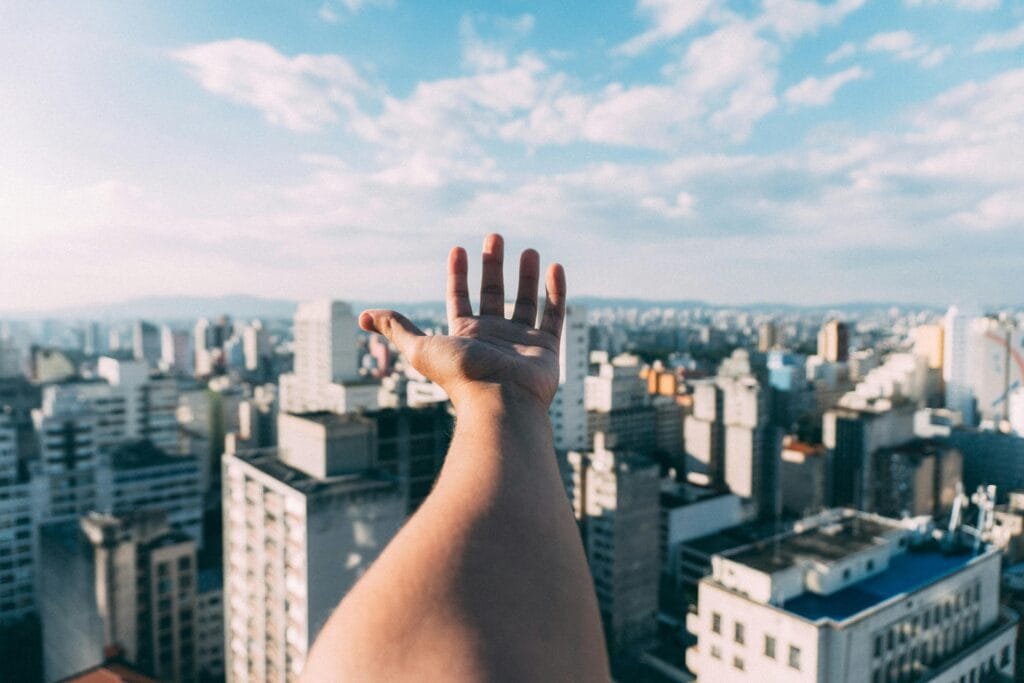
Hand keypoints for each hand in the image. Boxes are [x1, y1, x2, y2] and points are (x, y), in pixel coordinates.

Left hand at [359, 234, 565, 408]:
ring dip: (526, 276)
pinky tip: (556, 268)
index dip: (457, 274)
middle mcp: (493, 337)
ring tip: (528, 250)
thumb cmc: (460, 375)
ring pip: (525, 302)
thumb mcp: (420, 348)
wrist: (500, 401)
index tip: (458, 249)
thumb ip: (396, 328)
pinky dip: (556, 292)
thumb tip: (362, 317)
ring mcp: (520, 342)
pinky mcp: (545, 348)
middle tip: (494, 237)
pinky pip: (554, 316)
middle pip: (492, 294)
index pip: (459, 298)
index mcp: (465, 335)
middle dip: (493, 266)